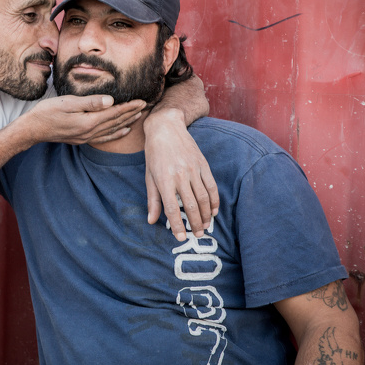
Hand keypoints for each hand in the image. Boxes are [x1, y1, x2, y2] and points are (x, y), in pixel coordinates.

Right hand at [26, 94, 145, 144]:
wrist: (33, 129)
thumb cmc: (47, 112)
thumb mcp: (68, 103)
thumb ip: (90, 102)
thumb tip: (111, 101)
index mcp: (88, 121)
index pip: (114, 112)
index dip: (129, 106)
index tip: (142, 100)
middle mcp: (90, 131)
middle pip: (116, 121)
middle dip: (132, 113)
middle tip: (146, 106)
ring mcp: (86, 137)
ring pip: (113, 129)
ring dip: (127, 122)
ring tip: (139, 116)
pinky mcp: (82, 139)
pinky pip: (104, 137)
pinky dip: (116, 134)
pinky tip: (123, 131)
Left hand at [143, 109, 218, 240]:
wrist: (166, 128)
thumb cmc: (154, 154)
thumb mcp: (149, 176)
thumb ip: (153, 200)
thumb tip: (151, 220)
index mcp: (164, 180)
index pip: (171, 208)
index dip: (177, 225)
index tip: (180, 237)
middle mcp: (180, 176)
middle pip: (190, 206)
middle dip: (195, 223)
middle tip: (197, 235)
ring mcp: (193, 170)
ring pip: (203, 198)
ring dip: (206, 215)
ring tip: (205, 226)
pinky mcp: (203, 164)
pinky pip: (211, 186)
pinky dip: (214, 201)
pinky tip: (214, 211)